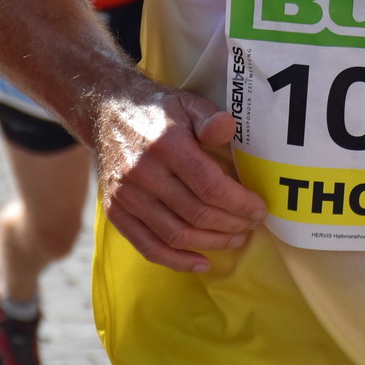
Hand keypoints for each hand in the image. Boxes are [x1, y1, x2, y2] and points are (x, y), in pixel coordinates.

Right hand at [94, 78, 267, 272]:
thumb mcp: (186, 102)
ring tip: (235, 240)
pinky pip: (147, 246)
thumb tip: (228, 128)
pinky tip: (201, 262)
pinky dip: (176, 261)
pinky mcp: (115, 211)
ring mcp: (126, 195)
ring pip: (175, 235)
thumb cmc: (156, 109)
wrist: (105, 112)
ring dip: (211, 243)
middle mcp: (143, 173)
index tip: (259, 209)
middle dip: (231, 225)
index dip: (240, 204)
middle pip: (196, 214)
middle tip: (252, 225)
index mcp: (166, 145)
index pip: (210, 187)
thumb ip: (209, 118)